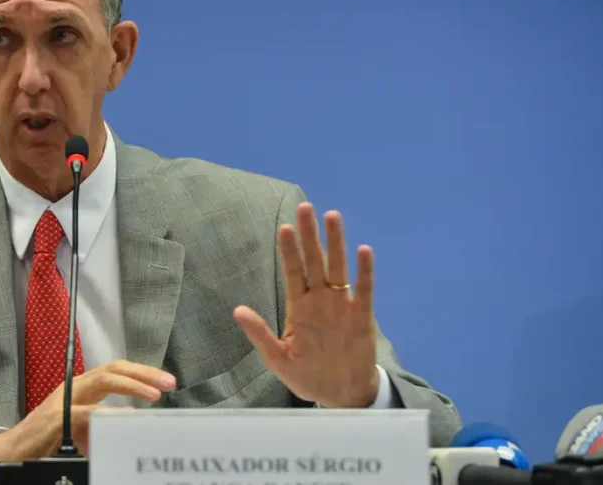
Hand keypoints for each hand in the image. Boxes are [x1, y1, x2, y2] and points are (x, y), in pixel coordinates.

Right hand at [0, 359, 175, 478]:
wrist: (12, 453)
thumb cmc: (47, 441)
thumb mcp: (83, 431)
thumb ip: (105, 426)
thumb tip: (134, 429)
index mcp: (82, 389)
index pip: (116, 371)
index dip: (142, 373)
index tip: (165, 382)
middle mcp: (74, 387)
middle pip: (113, 369)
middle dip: (143, 373)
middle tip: (168, 382)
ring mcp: (64, 400)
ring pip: (102, 381)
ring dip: (131, 386)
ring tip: (153, 394)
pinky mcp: (55, 418)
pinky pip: (84, 412)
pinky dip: (104, 413)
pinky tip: (122, 417)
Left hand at [233, 202, 378, 407]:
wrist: (339, 395)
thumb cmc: (307, 376)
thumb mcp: (277, 358)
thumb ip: (260, 334)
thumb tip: (237, 310)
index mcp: (299, 306)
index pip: (293, 271)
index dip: (289, 250)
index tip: (284, 227)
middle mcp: (320, 299)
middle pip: (315, 260)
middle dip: (310, 234)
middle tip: (305, 207)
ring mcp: (341, 306)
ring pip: (338, 267)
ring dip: (336, 243)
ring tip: (333, 216)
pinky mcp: (361, 317)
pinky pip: (364, 290)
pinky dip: (365, 272)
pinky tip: (363, 251)